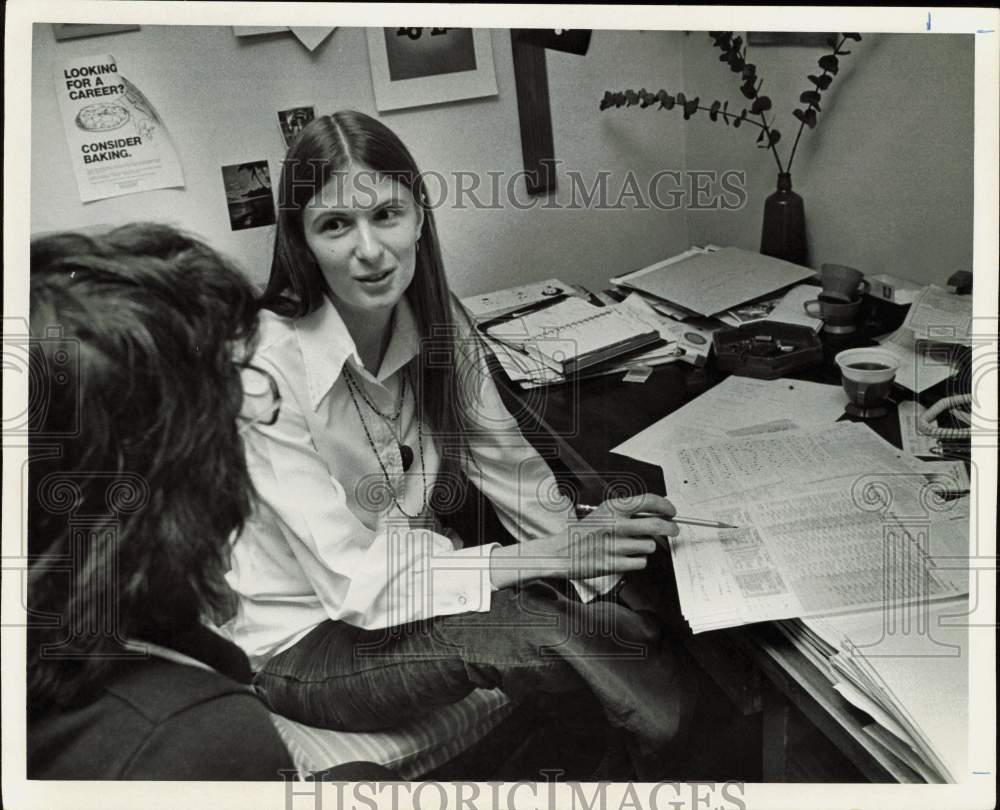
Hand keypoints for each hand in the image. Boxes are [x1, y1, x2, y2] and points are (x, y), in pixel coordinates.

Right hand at [488, 493, 677, 588]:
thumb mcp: (603, 513)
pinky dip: (637, 561)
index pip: (648, 501)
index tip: (671, 511)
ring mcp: (615, 545)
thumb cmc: (584, 532)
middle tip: (673, 530)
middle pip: (656, 526)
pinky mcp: (614, 563)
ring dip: (646, 547)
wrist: (561, 552)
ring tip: (632, 545)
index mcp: (613, 508)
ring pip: (649, 546)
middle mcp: (615, 525)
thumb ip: (628, 512)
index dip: (665, 506)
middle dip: (670, 528)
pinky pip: (640, 562)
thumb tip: (657, 513)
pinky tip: (626, 557)